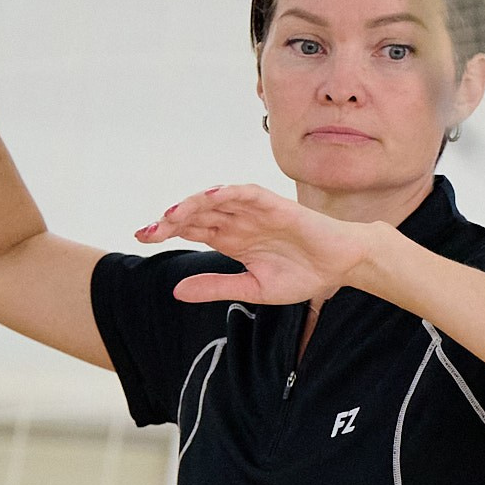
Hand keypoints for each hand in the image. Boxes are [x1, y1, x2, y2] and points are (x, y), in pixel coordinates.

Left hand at [140, 185, 382, 304]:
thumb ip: (217, 286)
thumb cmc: (304, 275)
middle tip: (146, 232)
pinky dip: (227, 192)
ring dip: (191, 207)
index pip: (192, 230)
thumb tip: (175, 291)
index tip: (141, 238)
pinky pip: (246, 193)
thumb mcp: (253, 289)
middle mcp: (239, 222)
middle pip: (197, 215)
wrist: (342, 267)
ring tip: (168, 218)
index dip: (166, 231)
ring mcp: (255, 212)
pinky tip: (208, 198)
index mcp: (233, 240)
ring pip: (216, 202)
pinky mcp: (275, 205)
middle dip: (170, 222)